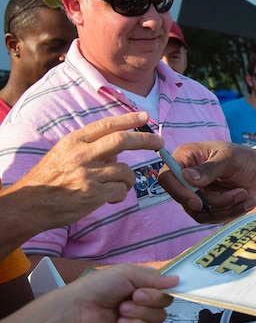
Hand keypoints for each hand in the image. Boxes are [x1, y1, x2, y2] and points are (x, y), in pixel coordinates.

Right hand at [7, 111, 163, 233]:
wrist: (29, 205)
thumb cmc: (49, 179)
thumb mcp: (63, 154)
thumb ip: (90, 149)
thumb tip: (118, 149)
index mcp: (74, 141)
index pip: (106, 125)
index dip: (128, 120)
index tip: (145, 117)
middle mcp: (81, 154)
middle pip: (121, 140)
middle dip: (145, 140)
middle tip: (159, 143)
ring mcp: (87, 174)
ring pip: (125, 171)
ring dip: (127, 179)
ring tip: (114, 186)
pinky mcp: (93, 194)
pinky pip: (120, 190)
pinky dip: (120, 194)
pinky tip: (108, 198)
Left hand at [65, 264, 177, 322]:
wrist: (79, 310)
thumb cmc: (99, 286)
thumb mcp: (127, 273)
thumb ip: (154, 277)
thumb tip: (177, 280)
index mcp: (142, 287)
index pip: (165, 290)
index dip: (161, 290)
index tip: (146, 288)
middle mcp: (143, 304)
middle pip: (165, 304)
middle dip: (150, 300)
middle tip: (132, 297)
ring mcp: (138, 320)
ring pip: (159, 318)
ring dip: (140, 313)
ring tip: (121, 310)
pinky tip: (120, 322)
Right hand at [158, 141, 255, 222]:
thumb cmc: (242, 158)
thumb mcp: (229, 158)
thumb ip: (209, 168)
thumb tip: (186, 177)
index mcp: (184, 158)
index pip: (166, 178)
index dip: (178, 192)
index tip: (198, 202)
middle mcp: (184, 178)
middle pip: (186, 200)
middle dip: (217, 201)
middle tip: (241, 192)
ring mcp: (193, 195)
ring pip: (200, 213)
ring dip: (227, 207)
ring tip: (246, 194)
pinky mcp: (205, 208)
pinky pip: (212, 218)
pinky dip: (231, 212)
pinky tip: (246, 201)